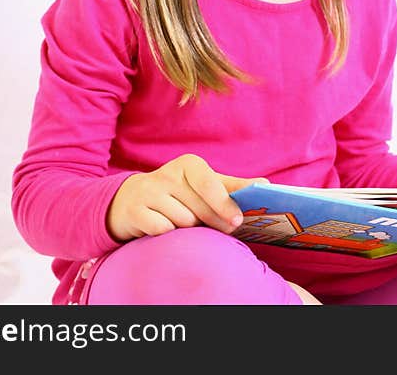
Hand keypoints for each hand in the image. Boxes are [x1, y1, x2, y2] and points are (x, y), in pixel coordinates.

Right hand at [106, 153, 266, 241]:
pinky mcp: (134, 210)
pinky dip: (167, 233)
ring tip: (183, 222)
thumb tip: (266, 185)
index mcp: (189, 164)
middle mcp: (167, 174)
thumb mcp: (204, 185)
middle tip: (221, 229)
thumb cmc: (178, 193)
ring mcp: (148, 191)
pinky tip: (163, 227)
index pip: (210, 184)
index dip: (225, 204)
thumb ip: (233, 186)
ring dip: (187, 229)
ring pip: (182, 222)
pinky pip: (162, 230)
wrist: (131, 199)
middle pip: (199, 209)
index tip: (238, 221)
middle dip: (212, 223)